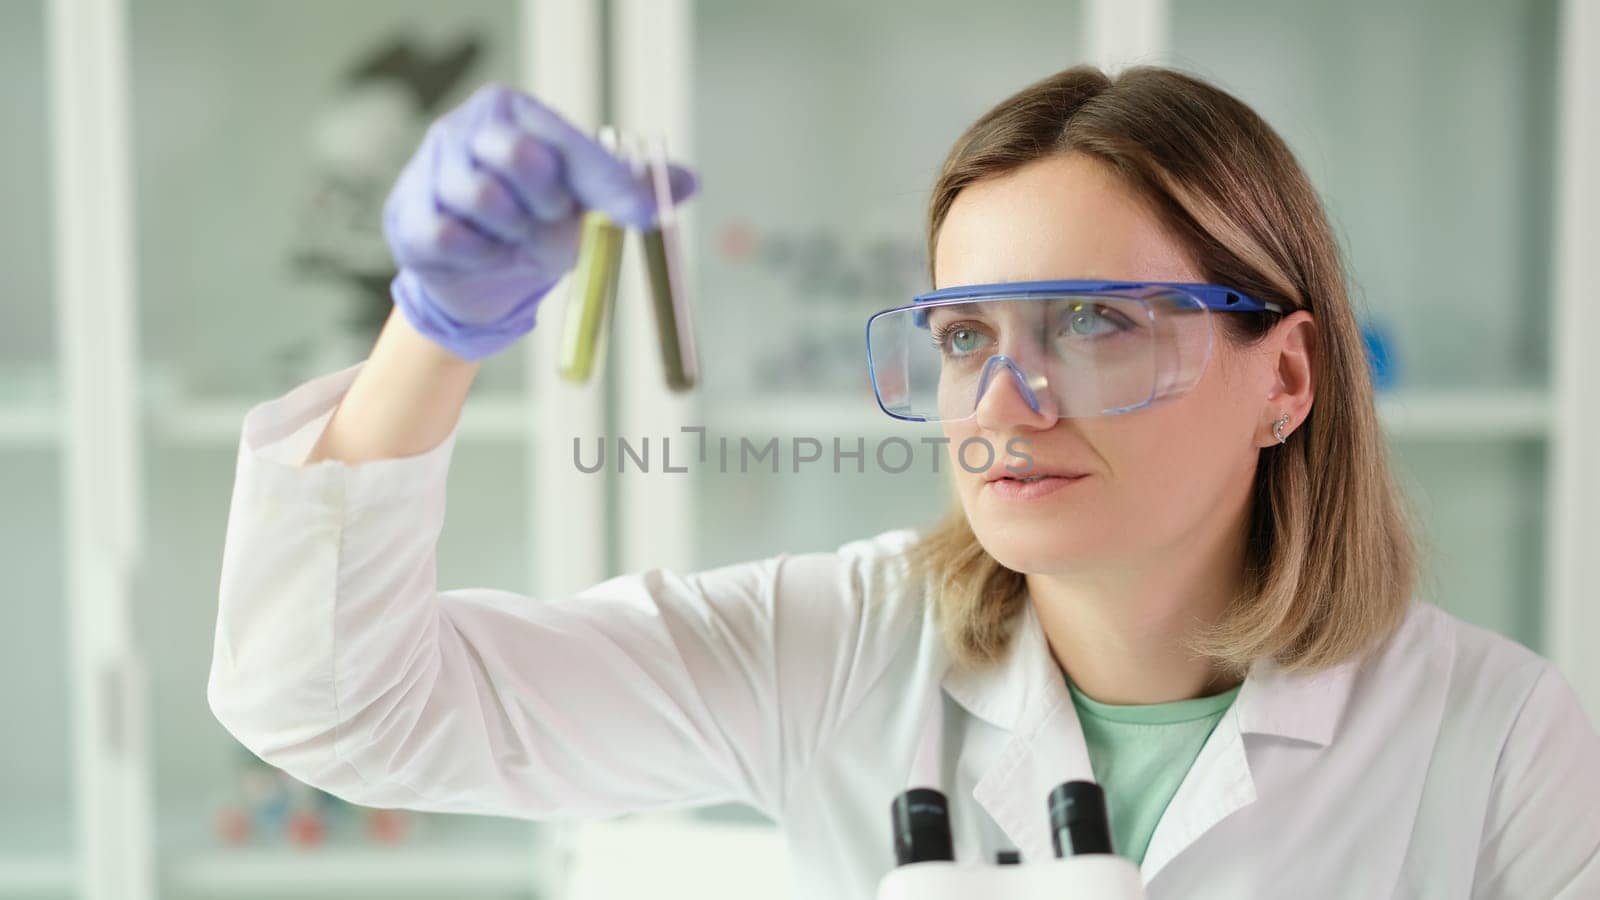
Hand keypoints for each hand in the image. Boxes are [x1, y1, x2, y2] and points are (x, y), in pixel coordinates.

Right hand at [382, 83, 697, 360]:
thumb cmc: (531, 223)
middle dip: (548, 203)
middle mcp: (467, 128)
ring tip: (510, 237)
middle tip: (547, 218)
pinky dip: (478, 254)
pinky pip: (452, 237)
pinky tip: (481, 252)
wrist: (475, 277)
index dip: (610, 183)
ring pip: (485, 202)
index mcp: (514, 112)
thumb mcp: (584, 204)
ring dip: (512, 234)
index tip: (644, 217)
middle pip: (521, 158)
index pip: (568, 142)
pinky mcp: (408, 215)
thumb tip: (690, 181)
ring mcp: (431, 167)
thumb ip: (629, 191)